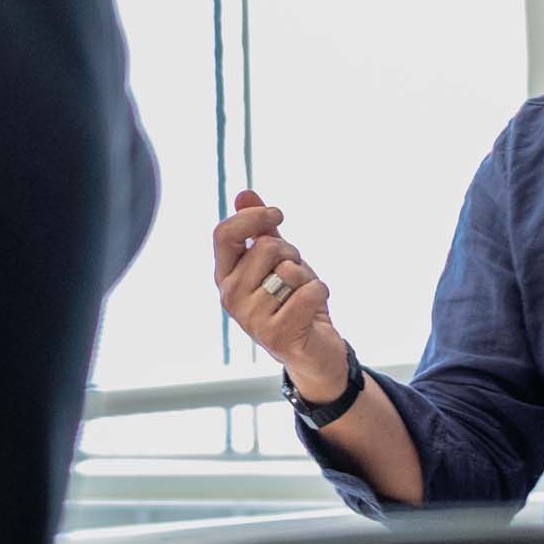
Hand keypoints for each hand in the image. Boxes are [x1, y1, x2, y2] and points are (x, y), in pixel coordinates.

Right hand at [211, 190, 344, 398]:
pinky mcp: (277, 335)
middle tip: (295, 275)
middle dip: (292, 253)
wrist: (313, 350)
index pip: (224, 234)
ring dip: (307, 277)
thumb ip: (260, 229)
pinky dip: (320, 293)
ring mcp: (251, 319)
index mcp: (225, 275)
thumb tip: (244, 193)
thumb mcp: (277, 260)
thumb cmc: (292, 300)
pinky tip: (314, 309)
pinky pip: (309, 293)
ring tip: (301, 296)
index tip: (278, 214)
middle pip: (265, 247)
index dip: (253, 216)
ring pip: (290, 270)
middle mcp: (230, 296)